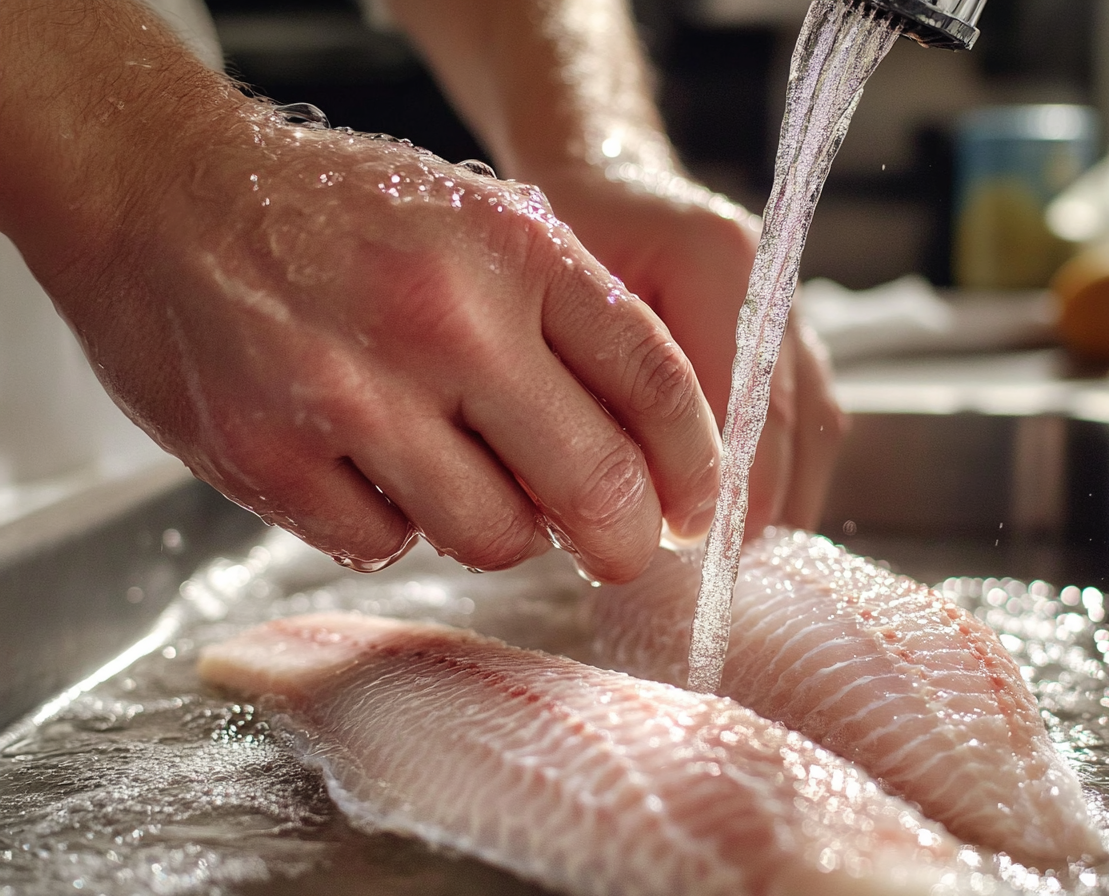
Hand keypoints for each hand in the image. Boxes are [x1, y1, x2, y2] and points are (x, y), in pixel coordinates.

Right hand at [45, 104, 720, 581]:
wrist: (163, 191)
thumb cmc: (338, 219)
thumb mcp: (480, 224)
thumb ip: (568, 324)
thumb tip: (649, 457)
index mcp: (515, 251)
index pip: (656, 384)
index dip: (695, 468)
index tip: (698, 511)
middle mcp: (445, 320)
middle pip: (593, 483)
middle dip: (624, 539)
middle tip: (619, 550)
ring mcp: (351, 393)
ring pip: (493, 536)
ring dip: (500, 529)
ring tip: (468, 480)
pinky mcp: (268, 456)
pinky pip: (384, 547)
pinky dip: (394, 527)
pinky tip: (371, 471)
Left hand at [534, 166, 848, 535]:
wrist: (605, 174)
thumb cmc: (566, 233)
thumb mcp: (558, 298)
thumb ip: (598, 384)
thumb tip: (623, 492)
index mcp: (719, 262)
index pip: (738, 405)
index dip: (714, 484)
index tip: (679, 542)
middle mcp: (776, 289)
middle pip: (787, 429)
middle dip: (745, 505)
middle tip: (700, 567)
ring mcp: (797, 316)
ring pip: (813, 435)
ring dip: (773, 501)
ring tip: (724, 557)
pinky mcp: (798, 342)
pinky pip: (812, 427)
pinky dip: (782, 479)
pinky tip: (742, 520)